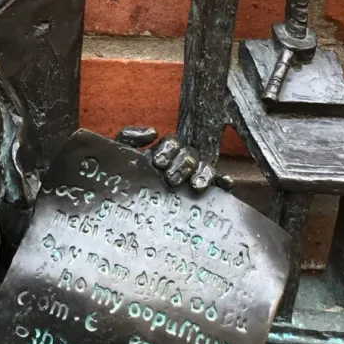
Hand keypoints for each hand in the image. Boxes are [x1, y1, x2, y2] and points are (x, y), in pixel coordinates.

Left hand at [115, 126, 232, 192]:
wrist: (117, 210)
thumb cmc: (121, 181)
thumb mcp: (119, 156)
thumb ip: (128, 137)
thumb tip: (152, 133)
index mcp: (163, 152)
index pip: (172, 143)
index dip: (168, 149)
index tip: (158, 163)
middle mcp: (180, 163)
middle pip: (190, 155)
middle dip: (182, 165)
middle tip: (171, 180)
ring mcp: (192, 178)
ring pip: (205, 167)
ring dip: (203, 173)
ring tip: (196, 186)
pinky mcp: (204, 195)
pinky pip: (219, 184)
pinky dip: (224, 181)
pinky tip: (226, 184)